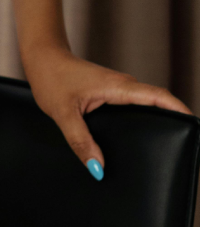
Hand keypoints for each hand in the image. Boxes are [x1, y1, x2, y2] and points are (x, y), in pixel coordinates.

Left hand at [24, 45, 191, 175]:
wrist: (41, 58)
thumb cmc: (51, 78)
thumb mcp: (63, 114)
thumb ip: (80, 141)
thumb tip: (98, 168)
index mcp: (118, 87)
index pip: (159, 98)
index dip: (180, 111)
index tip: (194, 127)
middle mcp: (123, 86)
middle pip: (158, 104)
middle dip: (174, 121)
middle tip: (183, 145)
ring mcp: (117, 89)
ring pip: (146, 105)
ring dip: (157, 120)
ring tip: (165, 144)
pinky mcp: (110, 93)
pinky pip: (133, 106)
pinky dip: (141, 119)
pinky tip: (137, 137)